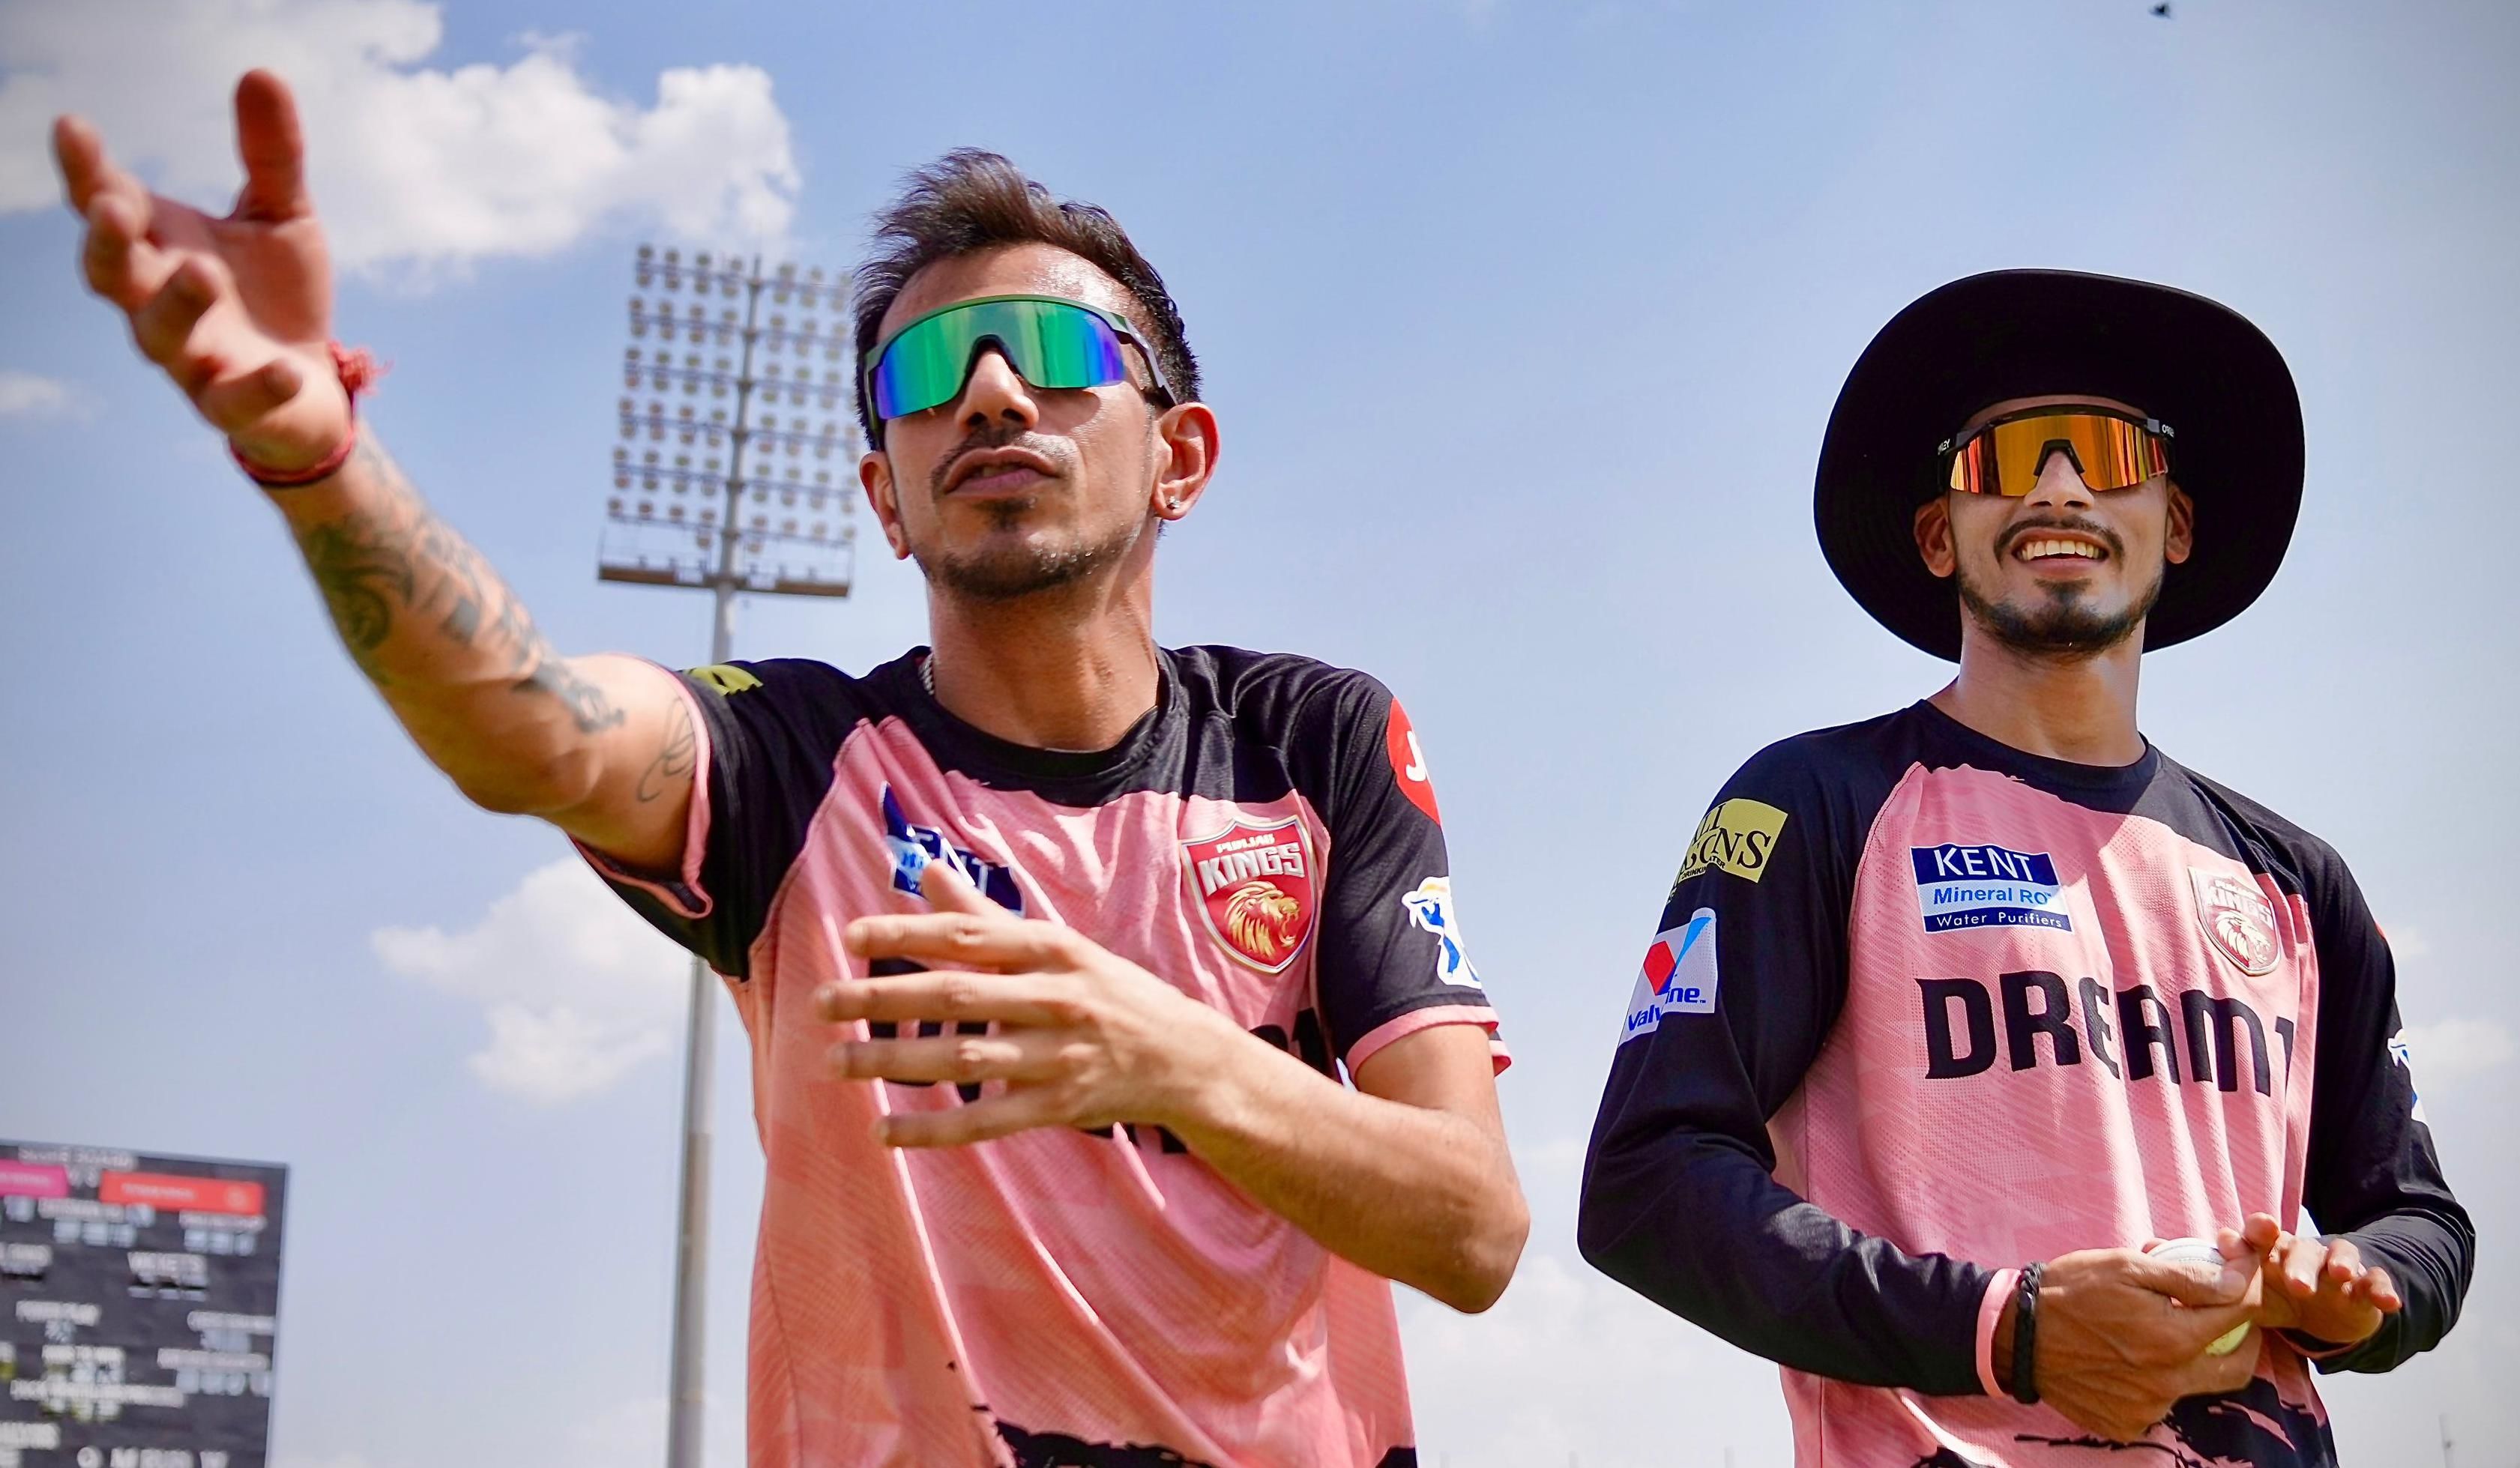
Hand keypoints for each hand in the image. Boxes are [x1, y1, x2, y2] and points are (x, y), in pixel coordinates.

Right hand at [54, 70, 347, 470]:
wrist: (315, 388)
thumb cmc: (278, 297)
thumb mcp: (282, 215)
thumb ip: (270, 154)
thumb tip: (262, 71)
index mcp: (160, 248)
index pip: (107, 205)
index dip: (85, 170)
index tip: (73, 126)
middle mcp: (159, 302)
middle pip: (109, 274)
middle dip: (106, 241)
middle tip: (114, 207)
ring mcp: (193, 359)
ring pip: (158, 336)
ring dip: (175, 303)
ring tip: (201, 271)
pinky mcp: (236, 406)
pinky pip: (234, 401)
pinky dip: (256, 385)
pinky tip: (281, 368)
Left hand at [816, 860, 1239, 1145]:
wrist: (1185, 1058)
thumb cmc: (1110, 991)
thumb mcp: (1059, 946)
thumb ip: (987, 917)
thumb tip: (927, 871)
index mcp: (1053, 948)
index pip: (968, 935)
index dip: (909, 934)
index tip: (851, 936)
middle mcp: (1055, 998)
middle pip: (956, 995)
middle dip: (884, 997)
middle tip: (821, 1001)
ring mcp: (1057, 1056)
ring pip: (962, 1058)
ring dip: (894, 1061)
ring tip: (836, 1061)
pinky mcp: (1059, 1107)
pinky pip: (985, 1121)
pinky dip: (933, 1130)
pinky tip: (884, 1130)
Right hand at [1998, 1247, 2262, 1441]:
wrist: (2015, 1334)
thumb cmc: (2070, 1290)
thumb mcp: (2127, 1267)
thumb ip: (2190, 1277)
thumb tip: (2239, 1280)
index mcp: (2174, 1339)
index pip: (2239, 1314)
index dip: (2245, 1286)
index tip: (2239, 1272)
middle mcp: (2168, 1382)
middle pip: (2236, 1367)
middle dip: (2242, 1339)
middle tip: (2230, 1317)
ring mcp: (2147, 1408)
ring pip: (2195, 1386)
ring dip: (2192, 1359)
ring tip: (2162, 1329)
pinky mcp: (2125, 1423)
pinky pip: (2160, 1404)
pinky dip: (2157, 1381)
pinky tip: (2132, 1358)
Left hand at [2234, 1213, 2400, 1344]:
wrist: (2322, 1316)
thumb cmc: (2277, 1297)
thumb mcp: (2252, 1294)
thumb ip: (2232, 1278)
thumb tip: (2218, 1245)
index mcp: (2272, 1252)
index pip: (2262, 1235)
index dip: (2259, 1230)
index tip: (2258, 1230)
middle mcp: (2305, 1254)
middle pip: (2303, 1249)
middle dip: (2300, 1264)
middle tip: (2298, 1285)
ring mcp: (2337, 1269)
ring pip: (2341, 1256)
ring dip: (2341, 1263)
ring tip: (2341, 1275)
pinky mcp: (2363, 1288)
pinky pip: (2375, 1282)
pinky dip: (2382, 1288)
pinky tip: (2388, 1301)